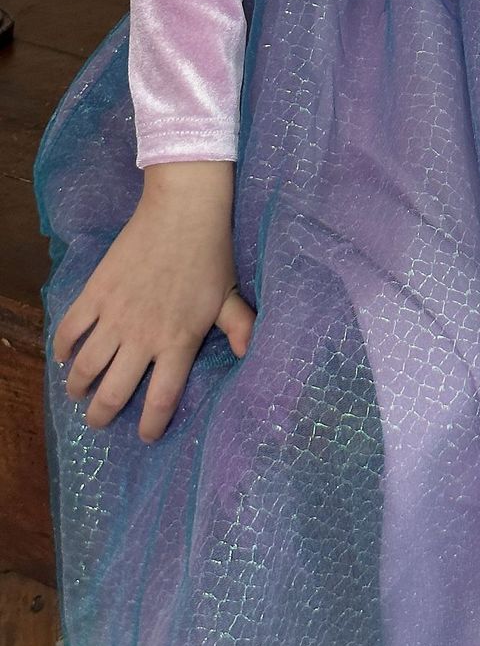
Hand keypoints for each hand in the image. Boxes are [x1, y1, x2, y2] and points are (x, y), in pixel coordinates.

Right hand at [51, 161, 255, 442]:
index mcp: (178, 341)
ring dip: (78, 386)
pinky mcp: (96, 292)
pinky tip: (64, 357)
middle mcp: (143, 336)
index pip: (161, 398)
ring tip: (79, 393)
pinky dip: (62, 348)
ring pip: (86, 366)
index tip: (145, 435)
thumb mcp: (229, 294)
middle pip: (114, 392)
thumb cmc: (211, 253)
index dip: (151, 424)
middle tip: (99, 421)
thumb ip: (239, 327)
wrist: (182, 210)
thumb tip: (251, 353)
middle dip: (102, 415)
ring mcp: (116, 315)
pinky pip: (70, 329)